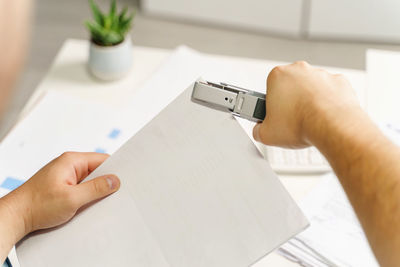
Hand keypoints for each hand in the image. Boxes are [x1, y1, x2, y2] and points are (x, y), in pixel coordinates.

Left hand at [0, 152, 119, 260]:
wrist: (15, 217)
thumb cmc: (37, 205)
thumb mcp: (71, 198)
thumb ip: (95, 188)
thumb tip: (115, 181)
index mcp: (71, 161)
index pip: (102, 159)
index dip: (116, 169)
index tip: (126, 178)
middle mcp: (68, 165)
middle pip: (97, 170)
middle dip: (106, 182)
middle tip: (115, 193)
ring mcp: (65, 176)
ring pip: (90, 181)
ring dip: (95, 191)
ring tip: (100, 201)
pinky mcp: (63, 187)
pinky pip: (81, 188)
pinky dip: (87, 196)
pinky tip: (89, 205)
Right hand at [253, 61, 360, 147]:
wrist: (333, 127)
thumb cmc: (301, 124)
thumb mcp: (266, 134)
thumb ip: (258, 130)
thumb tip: (260, 131)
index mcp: (278, 76)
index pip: (269, 89)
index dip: (270, 105)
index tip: (273, 116)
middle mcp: (299, 70)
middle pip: (290, 86)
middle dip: (290, 102)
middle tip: (289, 121)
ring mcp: (320, 75)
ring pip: (311, 88)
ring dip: (309, 102)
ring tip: (308, 122)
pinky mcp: (339, 82)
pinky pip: (330, 92)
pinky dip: (328, 103)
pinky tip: (324, 117)